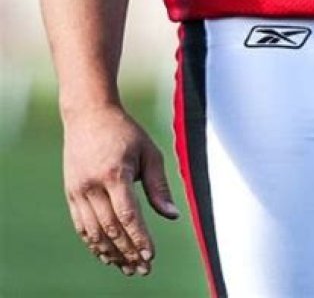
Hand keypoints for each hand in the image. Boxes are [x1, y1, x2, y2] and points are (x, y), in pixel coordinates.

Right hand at [62, 104, 178, 274]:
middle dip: (128, 252)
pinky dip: (94, 244)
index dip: (139, 238)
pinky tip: (108, 255)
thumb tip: (172, 216)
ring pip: (94, 232)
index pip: (128, 214)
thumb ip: (159, 185)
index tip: (151, 256)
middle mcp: (93, 184)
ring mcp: (78, 190)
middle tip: (143, 269)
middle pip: (111, 228)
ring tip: (128, 268)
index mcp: (115, 173)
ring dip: (111, 253)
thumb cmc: (125, 132)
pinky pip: (82, 226)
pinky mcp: (71, 193)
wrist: (88, 114)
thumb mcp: (148, 151)